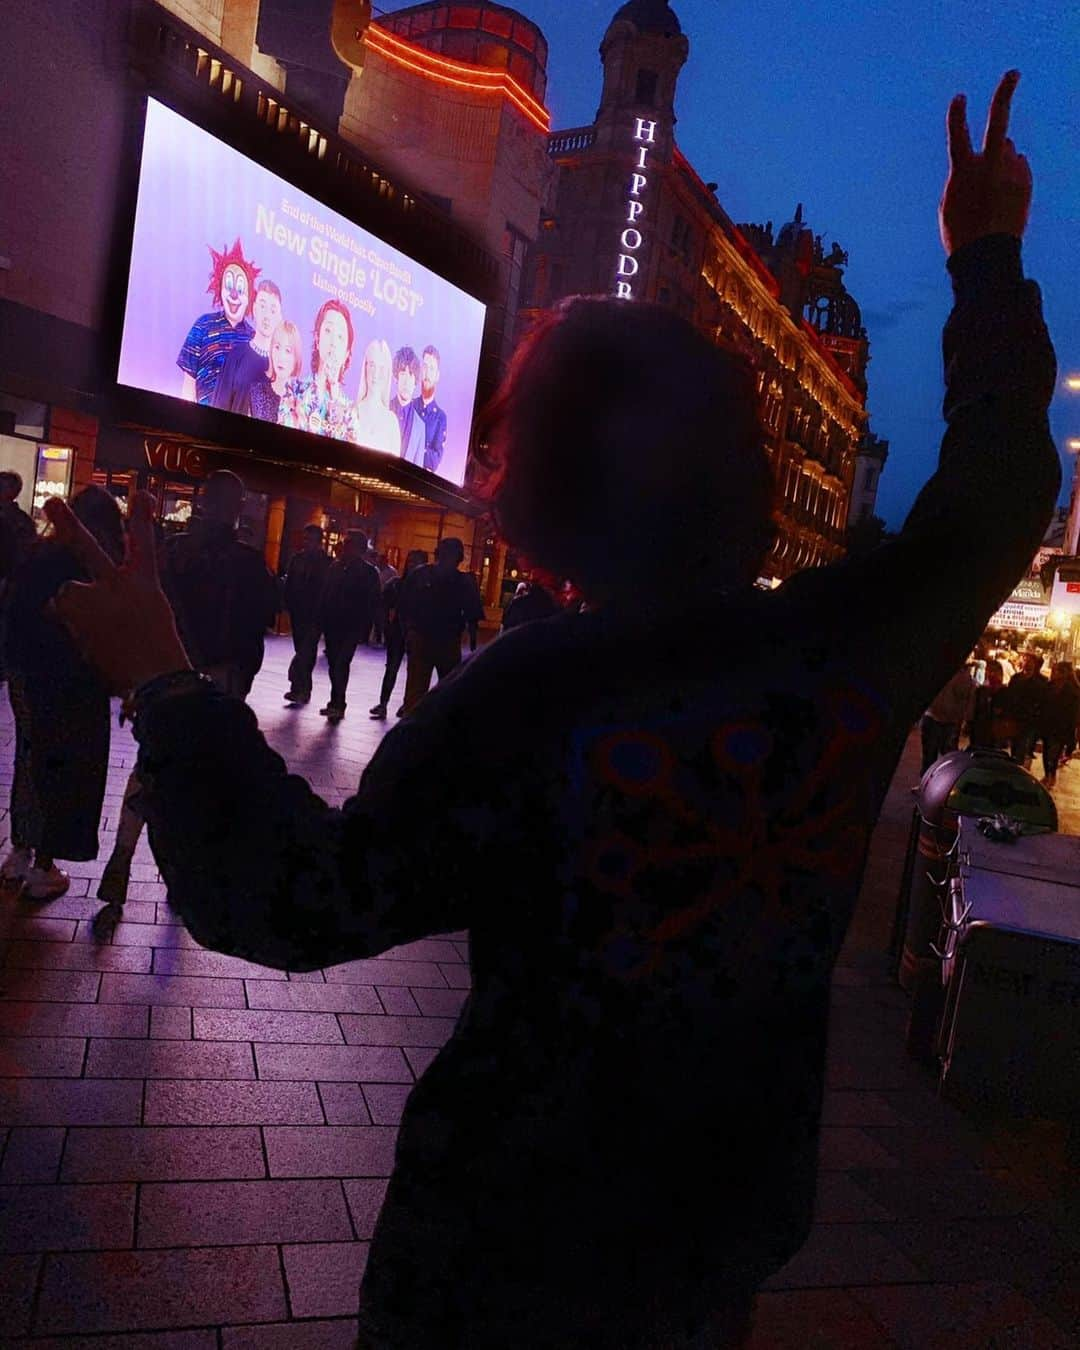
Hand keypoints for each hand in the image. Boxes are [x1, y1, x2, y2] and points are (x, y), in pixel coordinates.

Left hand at [45, 491, 190, 694]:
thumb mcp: (151, 618)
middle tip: (53, 504)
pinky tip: (93, 644)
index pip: (143, 543)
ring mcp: (95, 598)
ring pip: (69, 594)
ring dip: (74, 610)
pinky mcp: (76, 615)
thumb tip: (78, 601)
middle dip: (69, 525)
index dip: (141, 517)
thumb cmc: (158, 654)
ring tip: (98, 633)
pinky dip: (70, 626)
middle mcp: (118, 584)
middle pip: (88, 548)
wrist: (156, 676)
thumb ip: (119, 601)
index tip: (142, 494)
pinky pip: (60, 615)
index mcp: (145, 583)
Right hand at [940, 70, 1031, 255]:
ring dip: (1000, 159)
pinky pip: (1017, 166)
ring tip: (991, 191)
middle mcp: (990, 165)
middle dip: (1005, 94)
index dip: (958, 115)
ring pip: (1007, 150)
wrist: (987, 254)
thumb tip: (1007, 146)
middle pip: (999, 121)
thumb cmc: (961, 230)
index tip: (961, 97)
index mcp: (963, 171)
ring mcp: (1011, 171)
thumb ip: (972, 170)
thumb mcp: (953, 200)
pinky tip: (1002, 197)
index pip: (958, 135)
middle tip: (1014, 73)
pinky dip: (1011, 174)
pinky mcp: (1025, 179)